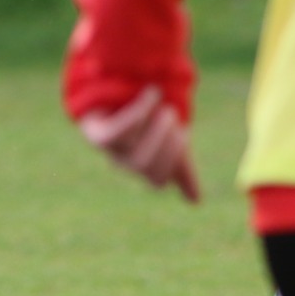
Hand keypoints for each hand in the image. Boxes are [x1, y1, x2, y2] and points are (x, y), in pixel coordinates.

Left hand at [77, 86, 200, 202]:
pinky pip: (119, 132)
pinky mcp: (98, 135)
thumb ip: (183, 167)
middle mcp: (126, 164)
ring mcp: (110, 151)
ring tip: (161, 105)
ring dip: (152, 128)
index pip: (161, 178)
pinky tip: (150, 94)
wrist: (119, 93)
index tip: (182, 132)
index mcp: (147, 169)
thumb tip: (196, 202)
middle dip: (164, 141)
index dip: (174, 157)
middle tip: (171, 115)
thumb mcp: (171, 143)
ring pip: (133, 151)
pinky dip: (139, 112)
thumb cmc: (148, 122)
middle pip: (145, 165)